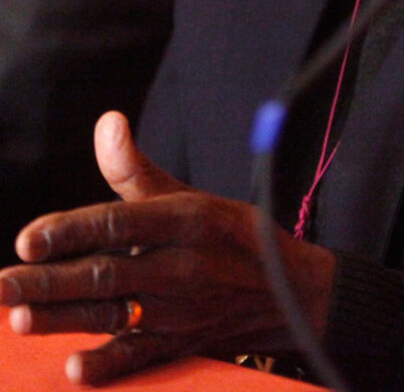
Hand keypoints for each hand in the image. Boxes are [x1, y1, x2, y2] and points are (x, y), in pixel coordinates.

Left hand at [0, 111, 333, 384]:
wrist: (289, 290)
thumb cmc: (227, 234)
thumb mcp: (187, 196)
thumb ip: (135, 169)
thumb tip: (106, 121)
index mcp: (185, 218)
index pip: (119, 222)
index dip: (72, 230)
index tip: (27, 240)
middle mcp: (183, 263)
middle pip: (107, 272)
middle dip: (49, 281)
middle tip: (1, 286)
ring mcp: (183, 309)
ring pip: (115, 313)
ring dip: (65, 318)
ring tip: (19, 318)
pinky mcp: (184, 344)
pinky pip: (143, 357)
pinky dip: (110, 364)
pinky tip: (74, 368)